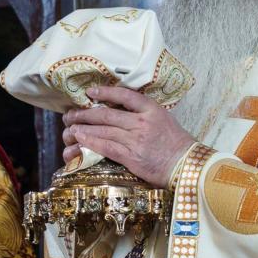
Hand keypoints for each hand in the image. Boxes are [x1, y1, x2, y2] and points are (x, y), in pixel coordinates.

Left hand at [62, 86, 194, 187]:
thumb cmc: (178, 144)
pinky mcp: (131, 157)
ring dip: (84, 128)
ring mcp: (136, 140)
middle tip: (71, 114)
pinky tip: (80, 139)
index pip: (125, 95)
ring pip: (104, 129)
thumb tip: (124, 110)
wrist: (187, 165)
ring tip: (71, 127)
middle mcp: (142, 122)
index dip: (105, 92)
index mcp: (152, 110)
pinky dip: (91, 142)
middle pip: (107, 113)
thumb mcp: (165, 120)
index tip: (90, 92)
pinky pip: (106, 147)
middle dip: (86, 113)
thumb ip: (145, 114)